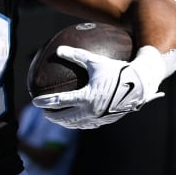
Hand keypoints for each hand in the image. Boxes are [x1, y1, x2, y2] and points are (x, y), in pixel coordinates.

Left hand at [32, 44, 165, 129]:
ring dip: (63, 122)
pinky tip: (75, 120)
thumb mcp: (95, 61)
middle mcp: (91, 110)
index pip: (59, 101)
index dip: (45, 102)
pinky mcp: (106, 120)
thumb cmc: (117, 69)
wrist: (140, 84)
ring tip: (56, 118)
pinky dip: (77, 124)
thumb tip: (59, 49)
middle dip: (51, 115)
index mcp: (86, 97)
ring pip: (75, 124)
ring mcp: (98, 117)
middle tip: (43, 111)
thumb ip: (76, 55)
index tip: (35, 101)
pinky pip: (87, 125)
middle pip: (64, 117)